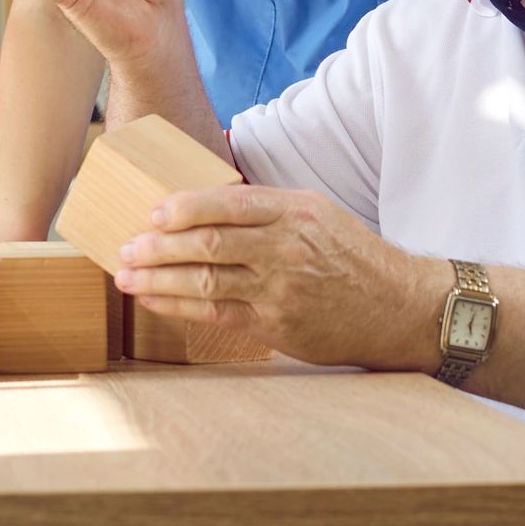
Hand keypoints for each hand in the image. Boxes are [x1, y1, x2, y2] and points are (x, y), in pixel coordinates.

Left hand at [118, 185, 447, 370]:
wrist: (398, 307)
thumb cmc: (352, 257)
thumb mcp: (318, 214)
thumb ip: (267, 207)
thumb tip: (207, 199)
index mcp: (295, 211)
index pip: (228, 203)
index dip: (184, 208)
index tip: (152, 212)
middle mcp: (286, 248)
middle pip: (208, 244)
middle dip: (158, 246)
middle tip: (125, 246)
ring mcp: (280, 290)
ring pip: (205, 281)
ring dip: (158, 278)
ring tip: (126, 275)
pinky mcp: (277, 325)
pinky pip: (216, 314)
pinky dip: (179, 306)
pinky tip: (155, 300)